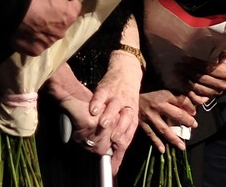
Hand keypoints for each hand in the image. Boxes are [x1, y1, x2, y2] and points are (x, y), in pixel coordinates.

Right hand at [10, 0, 82, 55]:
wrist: (13, 9)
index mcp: (69, 15)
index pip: (74, 7)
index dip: (67, 2)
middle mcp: (62, 32)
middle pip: (62, 23)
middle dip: (55, 17)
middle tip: (42, 9)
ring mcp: (48, 43)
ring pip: (49, 35)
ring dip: (43, 29)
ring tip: (32, 20)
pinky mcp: (34, 51)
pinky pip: (36, 44)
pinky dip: (32, 39)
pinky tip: (25, 31)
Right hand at [85, 50, 142, 165]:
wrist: (126, 71)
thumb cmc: (126, 99)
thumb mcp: (129, 114)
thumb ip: (122, 132)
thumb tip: (112, 154)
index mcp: (132, 116)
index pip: (130, 132)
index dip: (124, 144)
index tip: (117, 154)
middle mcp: (126, 107)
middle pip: (126, 119)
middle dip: (120, 130)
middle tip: (113, 139)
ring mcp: (116, 97)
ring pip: (114, 107)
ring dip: (109, 116)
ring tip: (103, 124)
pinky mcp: (106, 88)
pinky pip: (101, 95)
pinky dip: (97, 102)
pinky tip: (93, 110)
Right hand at [136, 89, 198, 151]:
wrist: (129, 97)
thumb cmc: (148, 94)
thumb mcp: (162, 91)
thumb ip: (175, 97)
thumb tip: (190, 106)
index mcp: (163, 95)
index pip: (180, 99)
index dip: (189, 106)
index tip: (194, 112)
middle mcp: (157, 106)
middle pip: (175, 114)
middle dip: (186, 120)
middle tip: (194, 125)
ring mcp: (149, 116)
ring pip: (164, 128)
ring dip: (173, 138)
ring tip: (182, 146)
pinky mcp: (142, 123)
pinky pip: (151, 134)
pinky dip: (157, 142)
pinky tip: (163, 149)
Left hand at [177, 50, 225, 105]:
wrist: (220, 71)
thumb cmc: (217, 59)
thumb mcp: (219, 52)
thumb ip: (216, 49)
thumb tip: (209, 42)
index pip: (208, 69)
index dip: (195, 64)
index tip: (185, 58)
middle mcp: (222, 85)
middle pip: (202, 78)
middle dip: (188, 71)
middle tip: (178, 65)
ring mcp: (215, 93)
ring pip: (199, 88)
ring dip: (186, 80)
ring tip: (178, 72)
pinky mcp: (208, 100)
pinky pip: (198, 100)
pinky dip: (190, 94)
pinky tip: (183, 85)